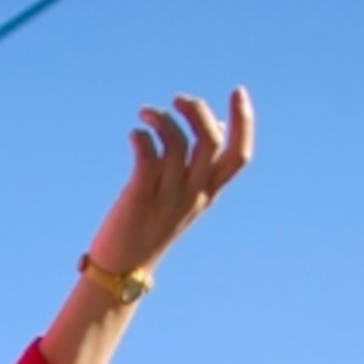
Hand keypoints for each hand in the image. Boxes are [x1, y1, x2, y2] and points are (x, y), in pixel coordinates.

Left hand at [85, 88, 256, 277]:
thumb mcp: (183, 198)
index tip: (237, 92)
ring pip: (177, 144)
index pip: (238, 156)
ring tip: (145, 114)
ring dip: (161, 119)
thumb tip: (216, 125)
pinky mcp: (139, 198)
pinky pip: (147, 157)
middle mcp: (191, 195)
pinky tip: (134, 135)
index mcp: (206, 194)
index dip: (244, 122)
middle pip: (210, 141)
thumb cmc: (148, 228)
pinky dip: (142, 137)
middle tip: (177, 100)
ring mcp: (167, 198)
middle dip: (197, 111)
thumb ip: (199, 165)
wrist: (119, 271)